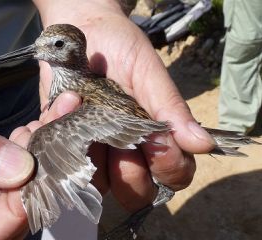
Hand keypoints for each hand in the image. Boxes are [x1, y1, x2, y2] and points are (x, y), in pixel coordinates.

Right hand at [0, 65, 36, 238]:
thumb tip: (21, 170)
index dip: (16, 212)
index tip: (39, 172)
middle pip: (7, 213)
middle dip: (38, 177)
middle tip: (54, 137)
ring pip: (15, 188)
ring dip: (39, 158)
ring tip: (48, 123)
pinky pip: (11, 168)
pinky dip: (29, 148)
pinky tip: (36, 126)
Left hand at [34, 0, 215, 211]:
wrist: (79, 33)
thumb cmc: (120, 48)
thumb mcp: (147, 73)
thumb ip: (171, 108)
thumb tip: (203, 144)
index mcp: (154, 137)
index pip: (173, 174)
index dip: (169, 167)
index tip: (158, 141)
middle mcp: (127, 151)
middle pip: (137, 192)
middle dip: (130, 173)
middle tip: (116, 136)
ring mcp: (95, 149)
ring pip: (99, 185)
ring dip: (91, 158)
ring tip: (83, 114)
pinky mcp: (65, 142)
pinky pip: (61, 162)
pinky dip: (58, 138)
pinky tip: (66, 105)